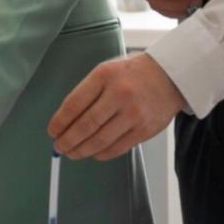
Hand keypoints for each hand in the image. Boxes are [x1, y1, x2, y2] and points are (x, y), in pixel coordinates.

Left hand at [48, 53, 186, 160]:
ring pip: (100, 140)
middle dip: (68, 140)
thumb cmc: (134, 73)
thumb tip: (67, 120)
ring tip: (72, 153)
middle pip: (86, 125)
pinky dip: (102, 153)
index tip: (52, 131)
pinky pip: (118, 147)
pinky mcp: (144, 129)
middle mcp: (119, 94)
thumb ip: (89, 91)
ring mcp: (133, 113)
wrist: (171, 75)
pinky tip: (93, 153)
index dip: (60, 121)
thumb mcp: (108, 70)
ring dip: (82, 150)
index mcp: (105, 76)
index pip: (75, 103)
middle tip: (59, 147)